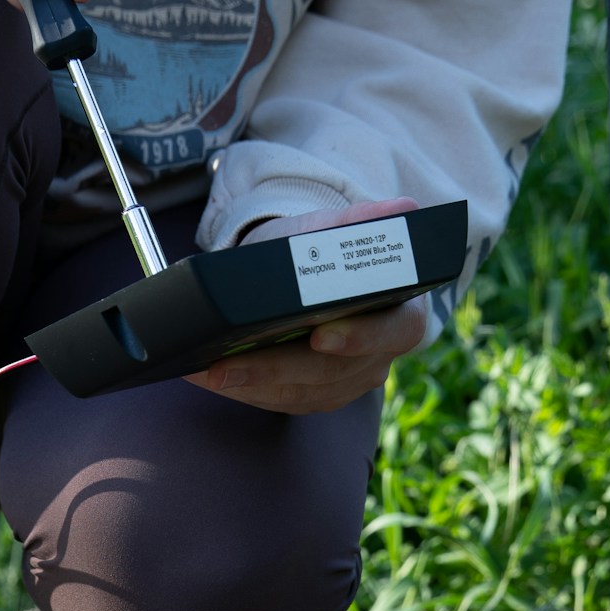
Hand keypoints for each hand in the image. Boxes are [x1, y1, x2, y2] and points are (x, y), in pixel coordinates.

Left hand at [185, 198, 429, 413]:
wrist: (302, 272)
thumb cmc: (320, 250)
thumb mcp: (332, 229)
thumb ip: (362, 223)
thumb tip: (404, 209)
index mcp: (401, 312)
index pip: (394, 331)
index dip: (359, 337)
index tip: (320, 335)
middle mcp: (380, 354)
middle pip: (333, 372)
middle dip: (275, 369)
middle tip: (226, 366)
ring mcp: (349, 381)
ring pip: (303, 393)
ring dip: (249, 384)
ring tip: (204, 371)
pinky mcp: (317, 395)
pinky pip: (282, 401)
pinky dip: (244, 390)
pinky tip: (207, 377)